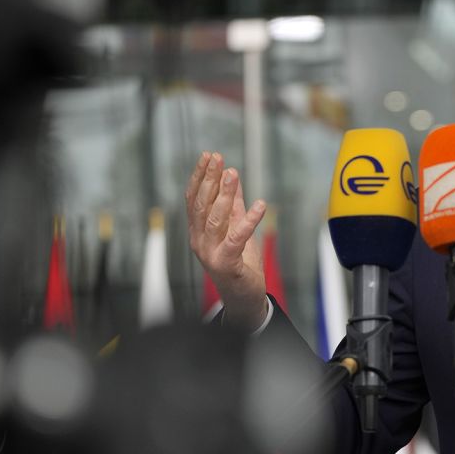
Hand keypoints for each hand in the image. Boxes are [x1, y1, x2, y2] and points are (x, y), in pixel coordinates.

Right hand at [185, 151, 267, 332]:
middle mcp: (199, 241)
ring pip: (215, 219)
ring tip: (233, 173)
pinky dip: (249, 221)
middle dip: (208, 180)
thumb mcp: (236, 227)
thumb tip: (232, 176)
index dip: (199, 177)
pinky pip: (237, 239)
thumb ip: (233, 204)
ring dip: (224, 195)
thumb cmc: (239, 262)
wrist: (243, 297)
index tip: (207, 156)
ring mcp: (210, 253)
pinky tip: (261, 205)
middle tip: (217, 158)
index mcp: (198, 231)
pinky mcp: (227, 263)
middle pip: (201, 205)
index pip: (194, 199)